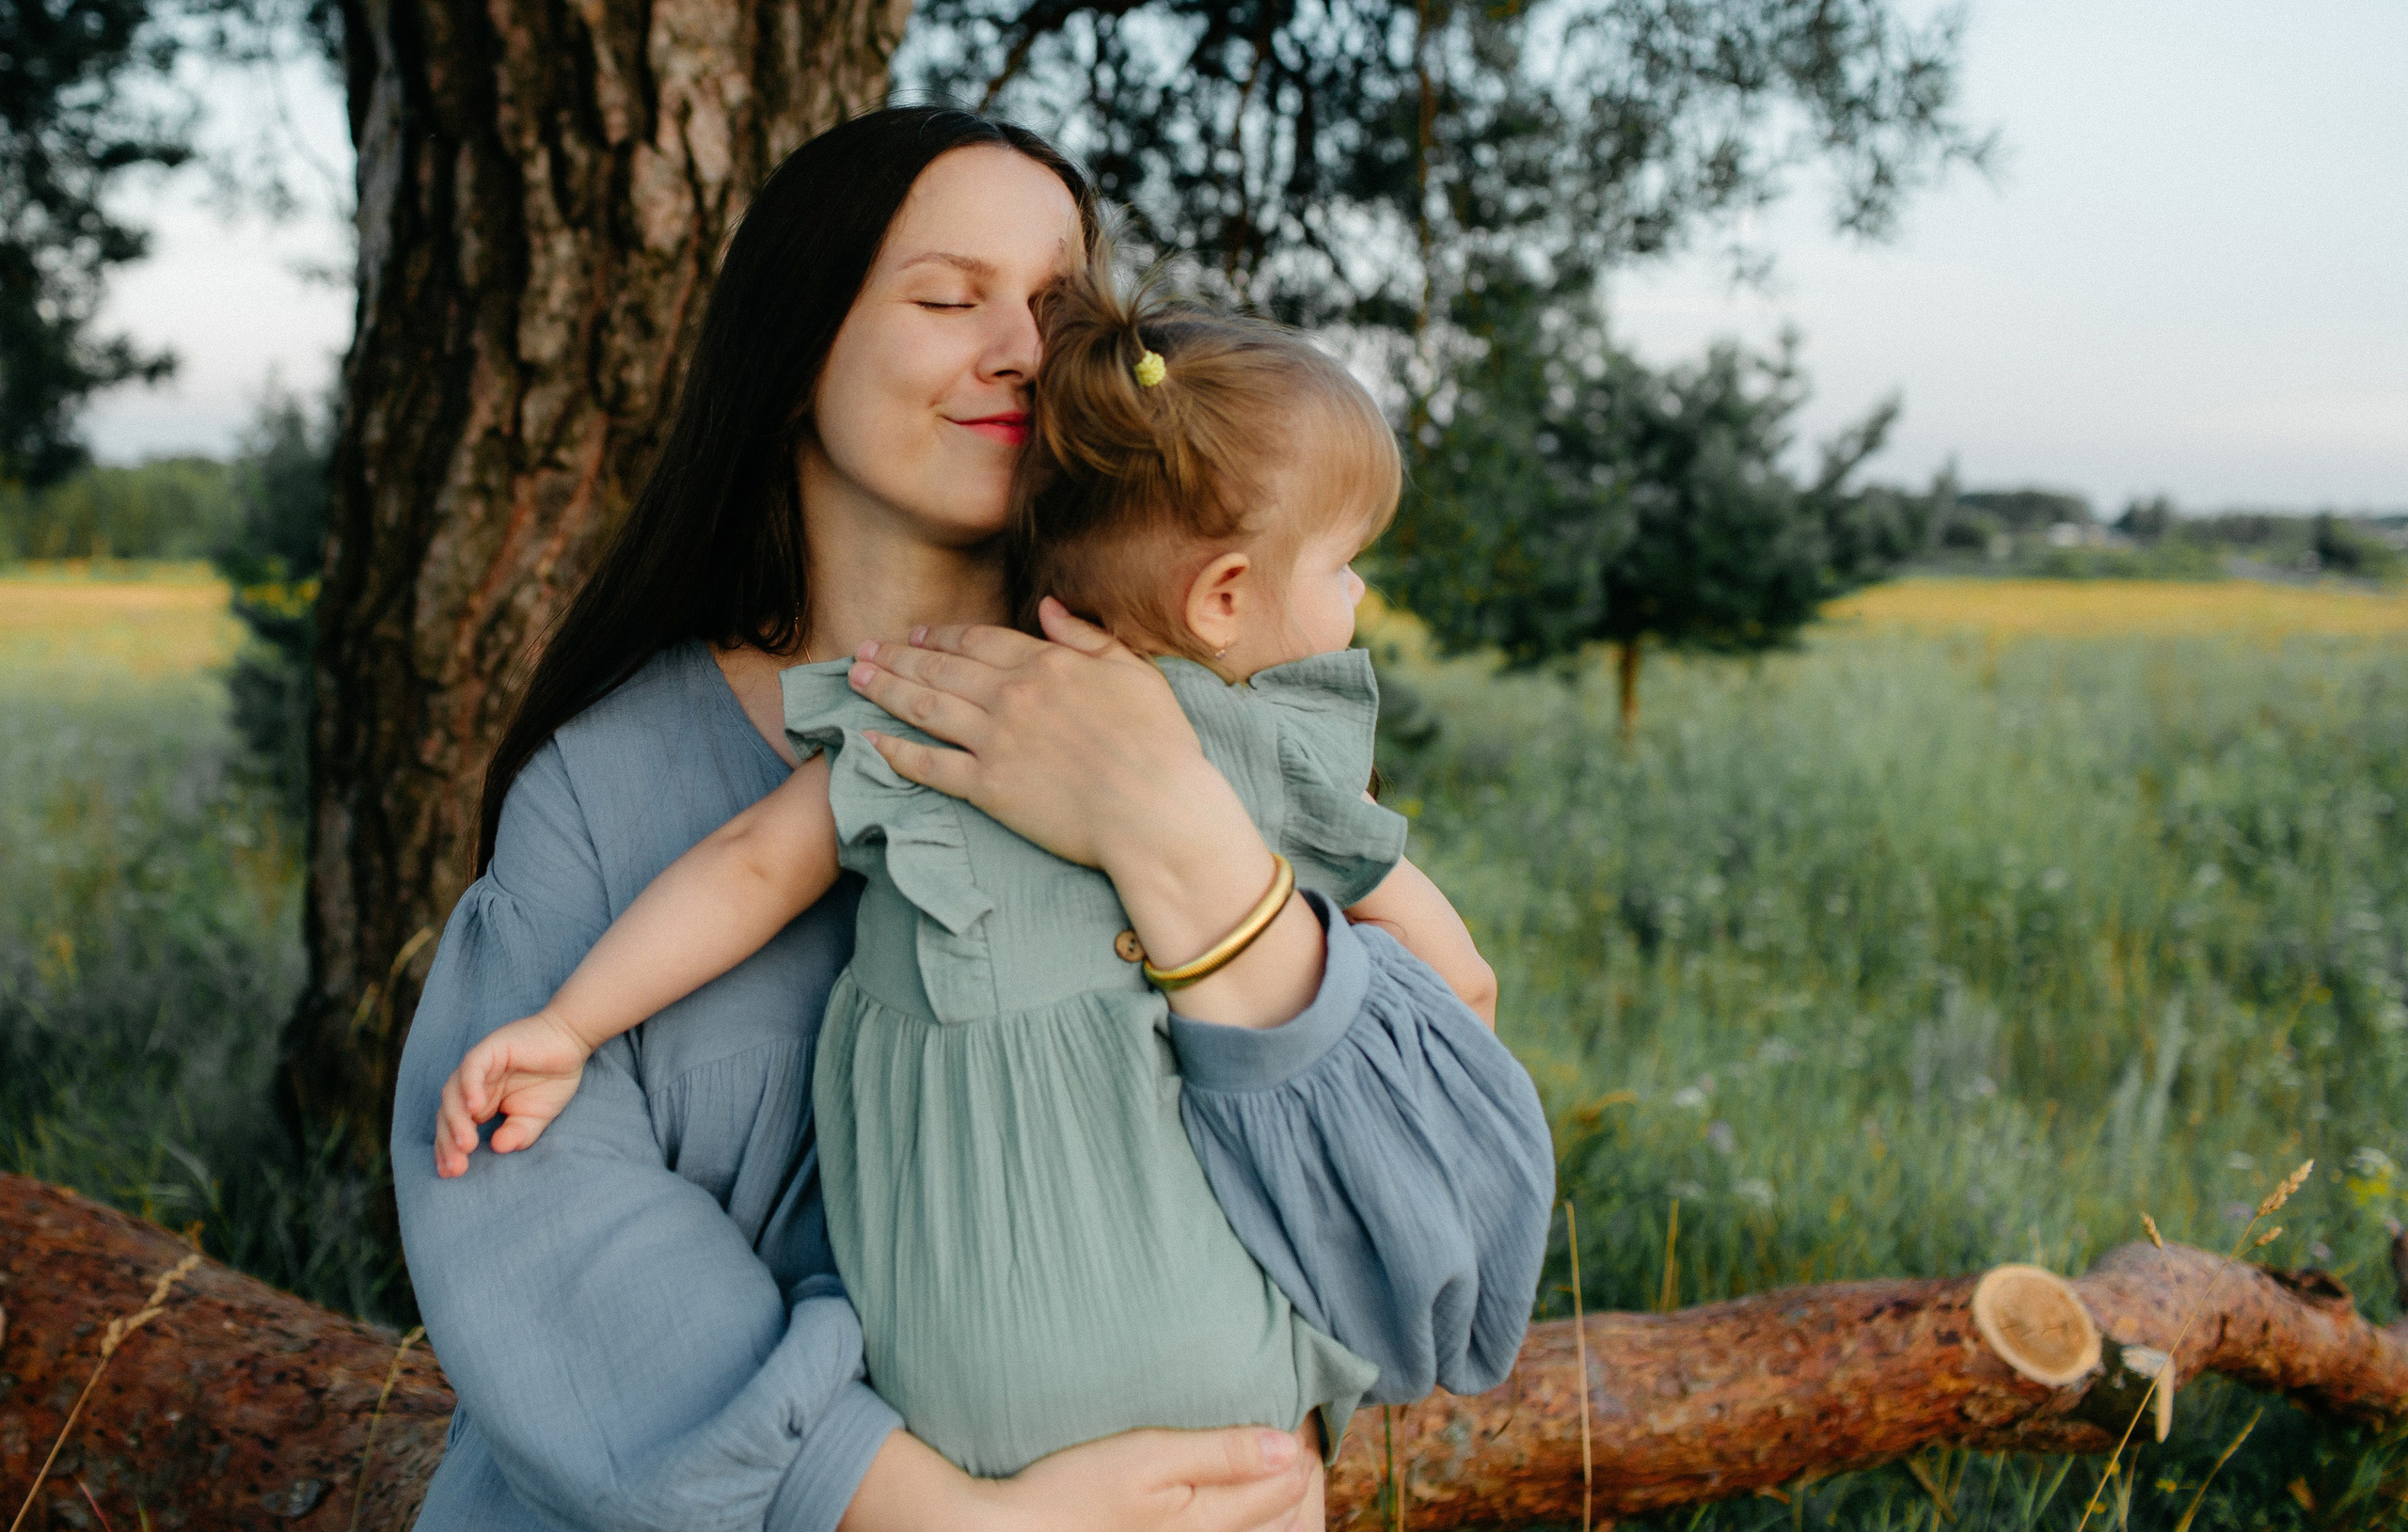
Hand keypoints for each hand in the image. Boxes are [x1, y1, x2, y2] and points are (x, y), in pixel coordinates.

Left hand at [433, 1012, 593, 1177]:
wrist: (572, 1043)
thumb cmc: (552, 1078)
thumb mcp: (536, 1118)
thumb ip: (517, 1134)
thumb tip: (498, 1148)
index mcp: (479, 1102)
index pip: (453, 1129)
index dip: (449, 1151)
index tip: (451, 1174)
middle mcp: (471, 1086)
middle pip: (447, 1115)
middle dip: (449, 1143)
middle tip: (457, 1168)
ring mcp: (477, 1067)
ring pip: (453, 1094)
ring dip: (457, 1121)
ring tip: (466, 1145)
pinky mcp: (488, 1050)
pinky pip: (471, 1069)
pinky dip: (470, 1087)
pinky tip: (476, 1108)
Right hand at [840, 1420, 1321, 1531]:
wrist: (1012, 1529)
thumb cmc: (1074, 1489)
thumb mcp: (1151, 1456)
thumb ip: (1223, 1453)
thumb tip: (1289, 1447)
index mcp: (1213, 1518)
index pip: (1289, 1484)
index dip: (1297, 1441)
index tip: (1290, 1403)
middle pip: (1281, 1511)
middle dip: (1289, 1467)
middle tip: (1283, 1422)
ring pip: (1253, 1523)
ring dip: (1264, 1486)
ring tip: (1257, 1446)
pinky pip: (1221, 1527)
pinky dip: (1235, 1504)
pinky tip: (1219, 1480)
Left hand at [845, 598, 1217, 871]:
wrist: (1155, 810)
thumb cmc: (1159, 743)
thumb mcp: (1135, 672)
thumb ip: (1087, 637)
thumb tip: (1048, 607)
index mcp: (1047, 664)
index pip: (978, 641)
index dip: (941, 636)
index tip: (915, 634)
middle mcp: (1011, 695)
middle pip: (940, 667)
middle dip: (897, 656)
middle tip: (864, 650)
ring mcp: (995, 741)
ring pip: (925, 706)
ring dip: (884, 689)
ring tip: (854, 678)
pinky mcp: (987, 787)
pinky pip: (929, 764)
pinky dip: (895, 751)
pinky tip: (869, 740)